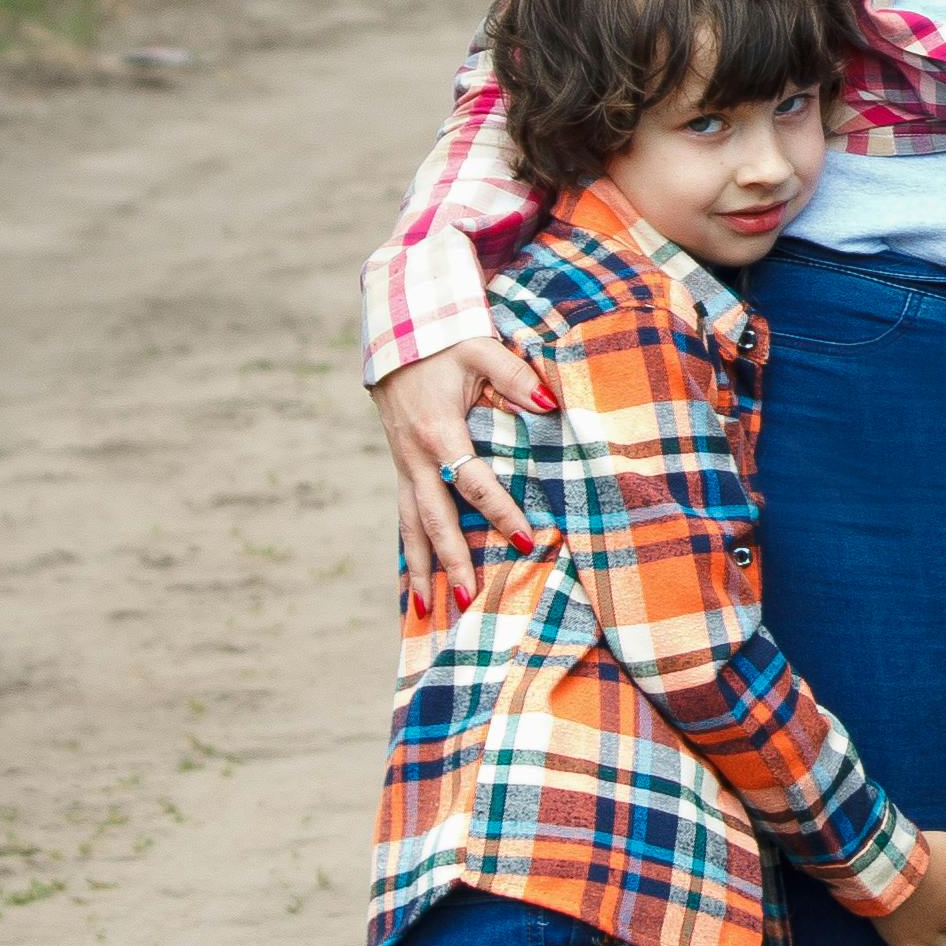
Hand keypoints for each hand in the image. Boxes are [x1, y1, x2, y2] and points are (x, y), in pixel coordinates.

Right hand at [375, 342, 551, 616]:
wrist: (395, 335)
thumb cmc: (444, 342)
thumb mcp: (480, 349)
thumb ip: (515, 375)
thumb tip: (550, 404)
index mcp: (439, 431)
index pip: (473, 481)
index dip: (499, 510)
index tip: (524, 538)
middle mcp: (415, 456)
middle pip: (433, 518)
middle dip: (449, 560)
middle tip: (466, 599)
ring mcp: (403, 464)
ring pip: (410, 524)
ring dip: (418, 567)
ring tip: (423, 609)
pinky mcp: (401, 466)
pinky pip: (405, 514)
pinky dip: (411, 546)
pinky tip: (416, 575)